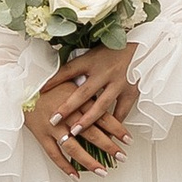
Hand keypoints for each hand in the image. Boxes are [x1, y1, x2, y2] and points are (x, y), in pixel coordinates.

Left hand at [29, 43, 138, 173]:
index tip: (39, 92)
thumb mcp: (92, 54)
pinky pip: (121, 111)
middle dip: (67, 108)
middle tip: (54, 119)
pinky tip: (107, 135)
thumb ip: (77, 68)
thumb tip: (53, 78)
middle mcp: (104, 72)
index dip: (53, 81)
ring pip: (101, 105)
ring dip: (87, 120)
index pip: (68, 71)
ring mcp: (118, 83)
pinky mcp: (131, 91)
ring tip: (75, 132)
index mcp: (92, 61)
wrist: (142, 46)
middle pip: (83, 92)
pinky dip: (114, 124)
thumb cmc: (113, 51)